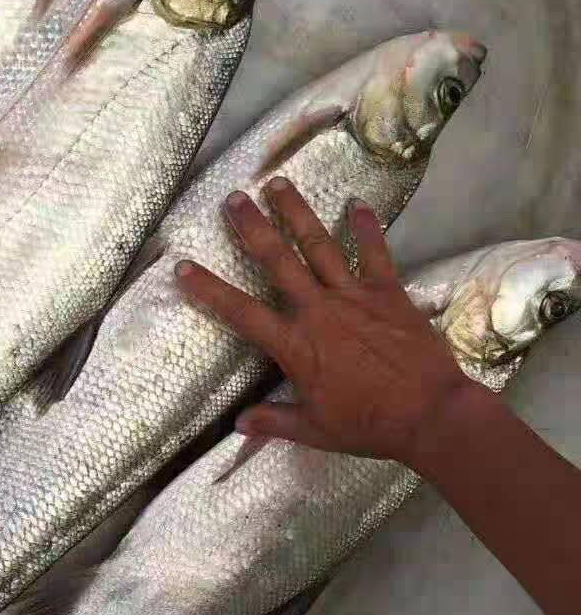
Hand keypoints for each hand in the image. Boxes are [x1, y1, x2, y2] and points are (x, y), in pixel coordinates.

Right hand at [175, 177, 493, 467]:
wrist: (431, 416)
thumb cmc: (370, 425)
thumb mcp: (316, 430)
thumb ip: (275, 421)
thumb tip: (239, 424)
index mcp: (296, 345)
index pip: (240, 312)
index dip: (209, 289)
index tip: (183, 267)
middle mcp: (317, 310)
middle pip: (277, 261)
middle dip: (252, 227)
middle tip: (234, 198)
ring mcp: (353, 296)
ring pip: (318, 246)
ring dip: (296, 213)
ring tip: (279, 183)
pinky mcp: (387, 292)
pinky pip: (374, 254)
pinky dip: (366, 227)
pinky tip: (358, 203)